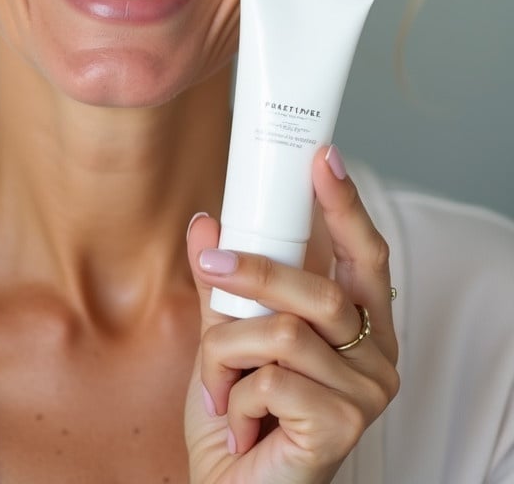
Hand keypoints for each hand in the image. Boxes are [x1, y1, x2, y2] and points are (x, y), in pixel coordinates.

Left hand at [184, 146, 398, 483]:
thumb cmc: (242, 414)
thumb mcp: (228, 337)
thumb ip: (224, 285)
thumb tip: (206, 223)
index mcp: (360, 325)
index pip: (364, 254)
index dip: (345, 204)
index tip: (323, 157)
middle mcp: (376, 356)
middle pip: (320, 290)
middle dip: (256, 272)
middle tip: (212, 263)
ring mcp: (366, 394)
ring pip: (283, 333)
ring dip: (229, 353)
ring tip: (219, 385)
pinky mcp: (343, 426)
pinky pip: (272, 378)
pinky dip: (235, 393)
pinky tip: (239, 420)